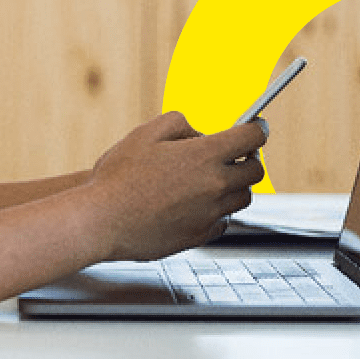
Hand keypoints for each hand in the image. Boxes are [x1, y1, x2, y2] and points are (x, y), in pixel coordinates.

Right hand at [84, 111, 266, 261]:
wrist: (103, 220)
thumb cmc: (119, 177)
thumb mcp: (145, 133)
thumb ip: (179, 123)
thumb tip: (197, 132)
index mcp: (204, 156)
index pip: (250, 138)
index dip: (256, 129)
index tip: (256, 127)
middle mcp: (214, 185)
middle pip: (255, 171)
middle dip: (249, 159)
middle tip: (235, 155)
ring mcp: (210, 213)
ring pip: (242, 198)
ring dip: (234, 186)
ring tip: (210, 180)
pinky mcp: (200, 236)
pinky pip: (223, 221)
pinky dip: (217, 211)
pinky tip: (195, 204)